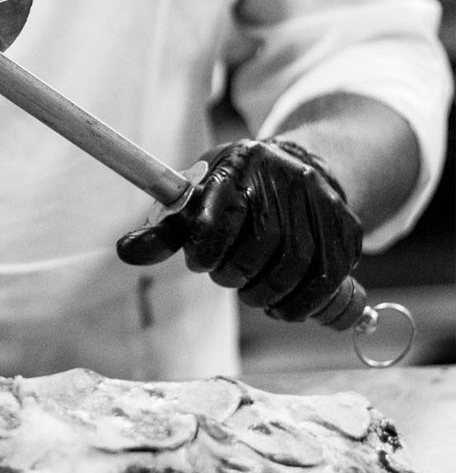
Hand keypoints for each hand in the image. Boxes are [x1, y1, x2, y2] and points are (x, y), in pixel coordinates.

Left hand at [116, 139, 362, 321]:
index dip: (204, 252)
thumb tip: (125, 252)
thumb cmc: (230, 192)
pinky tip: (280, 307)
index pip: (217, 218)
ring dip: (264, 293)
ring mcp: (321, 202)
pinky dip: (298, 305)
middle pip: (259, 245)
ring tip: (250, 292)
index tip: (200, 262)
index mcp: (238, 165)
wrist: (293, 169)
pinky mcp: (346, 229)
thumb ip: (161, 231)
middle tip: (226, 277)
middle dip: (234, 273)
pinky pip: (325, 280)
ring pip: (294, 265)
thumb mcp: (193, 200)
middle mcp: (284, 177)